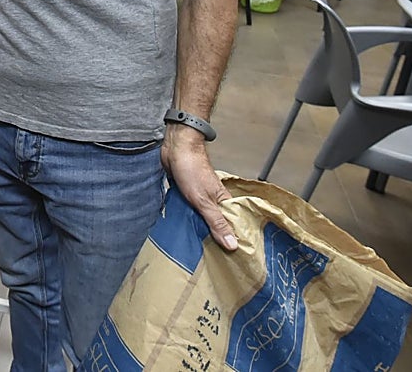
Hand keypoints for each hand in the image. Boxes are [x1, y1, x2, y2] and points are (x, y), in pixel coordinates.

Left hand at [160, 126, 238, 251]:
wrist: (176, 147)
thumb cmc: (191, 169)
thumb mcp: (204, 201)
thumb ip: (217, 222)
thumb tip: (233, 245)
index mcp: (224, 202)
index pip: (233, 228)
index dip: (234, 243)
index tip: (235, 263)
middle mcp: (214, 201)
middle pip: (217, 225)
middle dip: (214, 240)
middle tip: (212, 262)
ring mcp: (200, 197)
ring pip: (202, 218)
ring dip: (199, 230)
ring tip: (198, 252)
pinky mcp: (187, 194)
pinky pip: (190, 211)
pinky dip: (188, 219)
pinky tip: (184, 231)